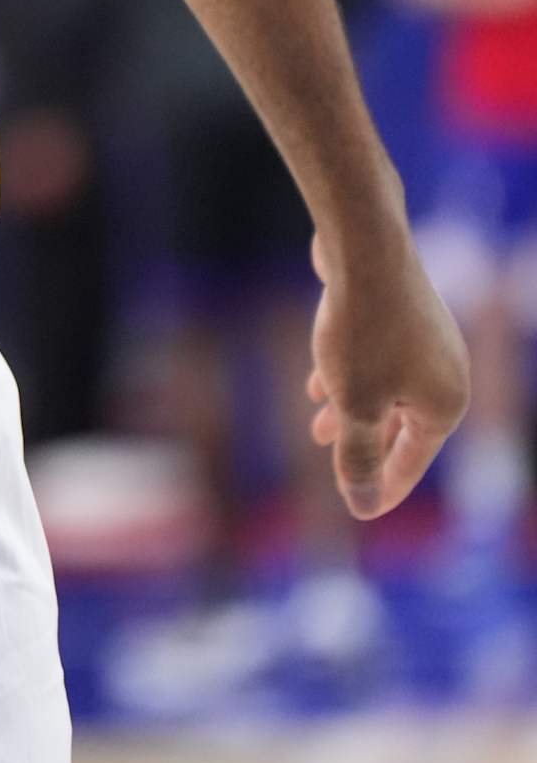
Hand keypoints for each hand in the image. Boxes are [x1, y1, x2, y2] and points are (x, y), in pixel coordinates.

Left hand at [306, 230, 469, 519]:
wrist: (365, 249)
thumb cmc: (363, 333)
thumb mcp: (355, 408)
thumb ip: (357, 459)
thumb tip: (360, 508)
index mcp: (446, 406)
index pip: (412, 463)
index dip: (381, 490)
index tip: (358, 513)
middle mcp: (446, 373)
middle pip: (401, 428)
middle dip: (364, 450)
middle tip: (338, 475)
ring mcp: (427, 340)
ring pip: (384, 391)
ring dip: (350, 413)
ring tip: (316, 430)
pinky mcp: (402, 313)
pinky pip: (376, 360)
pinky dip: (348, 378)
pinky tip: (316, 385)